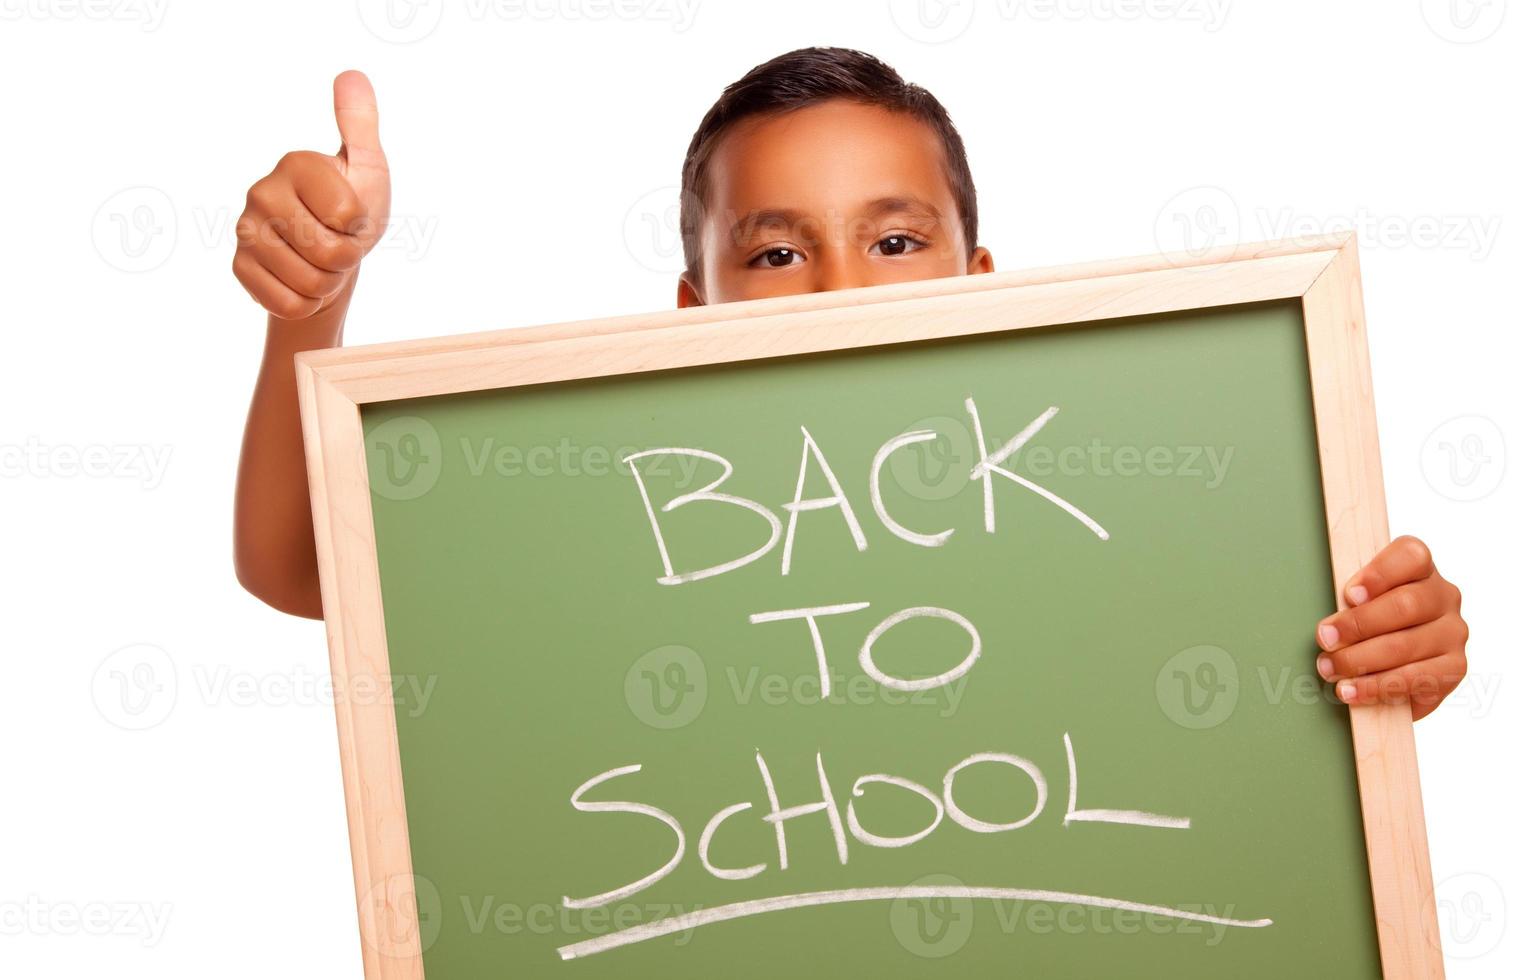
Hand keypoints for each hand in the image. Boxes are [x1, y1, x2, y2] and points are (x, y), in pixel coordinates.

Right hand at [233, 70, 390, 319]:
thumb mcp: (367, 168)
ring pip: (310, 283)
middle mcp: (262, 192)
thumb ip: (359, 124)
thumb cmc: (353, 209)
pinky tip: (300, 280)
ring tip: (320, 260)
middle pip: (330, 252)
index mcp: (296, 164)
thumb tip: (352, 74)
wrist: (328, 257)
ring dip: (328, 282)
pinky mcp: (240, 267)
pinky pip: (288, 304)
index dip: (361, 226)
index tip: (352, 217)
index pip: (348, 215)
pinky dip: (306, 302)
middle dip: (347, 258)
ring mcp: (246, 231)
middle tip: (337, 243)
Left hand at [1315, 536, 1467, 719]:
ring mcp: (1453, 632)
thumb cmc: (1370, 625)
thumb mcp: (1358, 602)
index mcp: (1420, 569)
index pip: (1411, 555)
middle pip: (1405, 605)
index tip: (1349, 594)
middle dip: (1357, 624)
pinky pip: (1414, 679)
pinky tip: (1351, 690)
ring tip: (1329, 669)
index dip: (1379, 573)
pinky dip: (1376, 686)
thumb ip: (1351, 601)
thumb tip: (1329, 625)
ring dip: (1359, 660)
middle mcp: (1444, 597)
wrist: (1396, 668)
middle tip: (1325, 638)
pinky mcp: (1454, 668)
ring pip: (1405, 645)